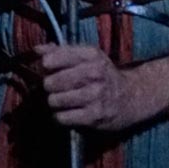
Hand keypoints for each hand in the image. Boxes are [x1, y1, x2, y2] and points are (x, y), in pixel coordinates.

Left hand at [26, 42, 156, 132]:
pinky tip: (68, 112)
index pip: (52, 59)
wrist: (131, 97)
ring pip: (55, 100)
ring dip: (54, 102)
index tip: (48, 69)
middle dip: (49, 86)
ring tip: (62, 100)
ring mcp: (95, 95)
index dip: (45, 66)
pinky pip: (62, 117)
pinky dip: (61, 117)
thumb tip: (36, 50)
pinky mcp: (95, 116)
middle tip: (55, 88)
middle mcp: (94, 73)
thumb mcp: (87, 57)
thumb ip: (60, 51)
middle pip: (50, 82)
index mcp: (90, 55)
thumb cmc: (102, 75)